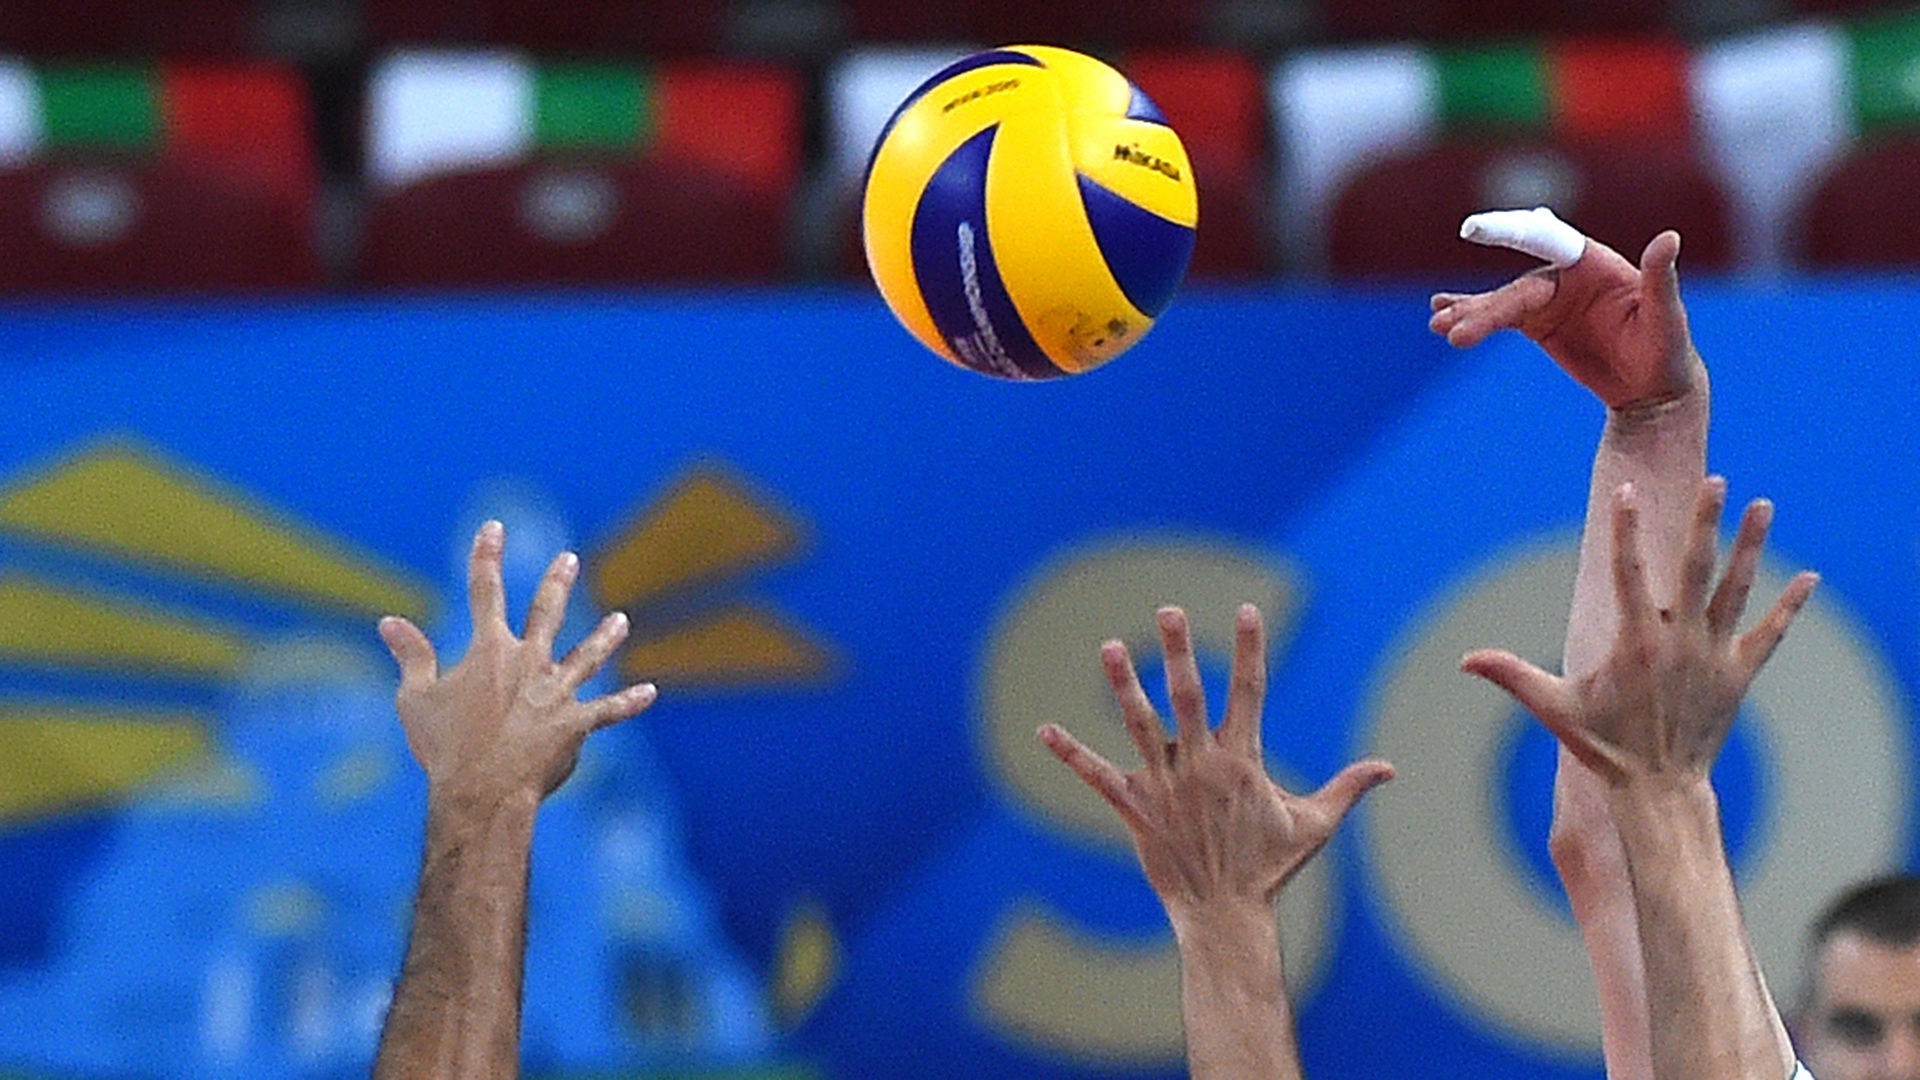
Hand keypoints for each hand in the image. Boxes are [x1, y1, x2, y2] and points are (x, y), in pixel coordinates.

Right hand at [378, 520, 658, 803]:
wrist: (482, 792)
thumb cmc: (444, 748)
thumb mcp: (416, 698)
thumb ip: (411, 656)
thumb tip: (388, 621)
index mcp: (489, 651)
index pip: (485, 592)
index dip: (486, 557)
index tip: (493, 528)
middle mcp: (529, 662)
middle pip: (546, 613)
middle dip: (557, 583)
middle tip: (569, 559)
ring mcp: (557, 692)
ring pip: (587, 656)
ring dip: (605, 638)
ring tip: (621, 621)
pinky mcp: (576, 724)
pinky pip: (608, 710)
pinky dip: (629, 702)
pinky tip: (650, 692)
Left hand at [1038, 605, 1392, 924]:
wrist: (1226, 915)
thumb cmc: (1271, 869)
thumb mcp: (1314, 825)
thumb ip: (1349, 788)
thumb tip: (1390, 769)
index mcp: (1242, 759)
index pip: (1250, 691)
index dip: (1250, 649)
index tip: (1248, 610)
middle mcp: (1201, 764)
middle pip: (1189, 695)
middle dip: (1178, 650)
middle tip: (1168, 609)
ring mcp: (1165, 785)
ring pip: (1139, 725)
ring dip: (1122, 685)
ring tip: (1108, 647)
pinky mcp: (1135, 809)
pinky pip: (1098, 776)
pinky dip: (1070, 753)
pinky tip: (1043, 730)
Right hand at [1430, 219, 1701, 409]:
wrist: (1652, 387)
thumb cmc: (1667, 351)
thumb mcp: (1667, 318)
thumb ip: (1660, 278)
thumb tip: (1669, 236)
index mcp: (1595, 263)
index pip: (1546, 241)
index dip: (1510, 232)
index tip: (1473, 230)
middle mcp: (1566, 275)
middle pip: (1517, 288)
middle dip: (1484, 309)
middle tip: (1454, 332)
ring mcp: (1549, 299)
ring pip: (1501, 303)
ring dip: (1468, 313)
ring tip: (1437, 325)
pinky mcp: (1537, 323)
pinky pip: (1498, 318)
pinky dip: (1471, 317)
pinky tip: (1441, 319)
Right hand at [1462, 477, 1817, 785]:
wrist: (1659, 788)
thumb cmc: (1602, 747)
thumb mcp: (1553, 708)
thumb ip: (1511, 675)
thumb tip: (1464, 660)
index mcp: (1633, 641)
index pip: (1627, 570)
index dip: (1625, 528)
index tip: (1628, 492)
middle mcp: (1678, 640)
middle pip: (1694, 567)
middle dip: (1705, 520)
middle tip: (1716, 480)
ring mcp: (1713, 655)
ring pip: (1736, 589)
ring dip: (1751, 546)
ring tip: (1764, 505)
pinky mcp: (1738, 675)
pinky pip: (1770, 632)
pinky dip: (1790, 605)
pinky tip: (1809, 577)